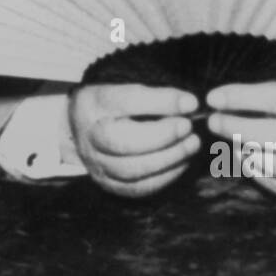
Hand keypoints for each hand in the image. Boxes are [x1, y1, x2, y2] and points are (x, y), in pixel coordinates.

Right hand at [68, 83, 199, 197]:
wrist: (83, 127)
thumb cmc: (113, 103)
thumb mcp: (125, 87)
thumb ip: (154, 96)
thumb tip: (190, 105)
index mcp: (91, 103)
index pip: (126, 101)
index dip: (162, 102)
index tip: (190, 103)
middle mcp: (89, 136)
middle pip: (121, 142)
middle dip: (162, 135)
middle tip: (188, 126)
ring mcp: (96, 164)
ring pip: (131, 169)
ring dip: (169, 157)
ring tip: (192, 143)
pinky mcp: (108, 184)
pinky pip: (137, 188)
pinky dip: (165, 176)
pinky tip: (182, 162)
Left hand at [205, 81, 275, 206]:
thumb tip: (237, 101)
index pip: (273, 100)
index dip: (239, 98)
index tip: (214, 97)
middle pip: (264, 136)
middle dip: (232, 127)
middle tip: (214, 121)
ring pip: (266, 163)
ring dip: (243, 150)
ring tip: (235, 139)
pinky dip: (259, 172)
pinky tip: (251, 159)